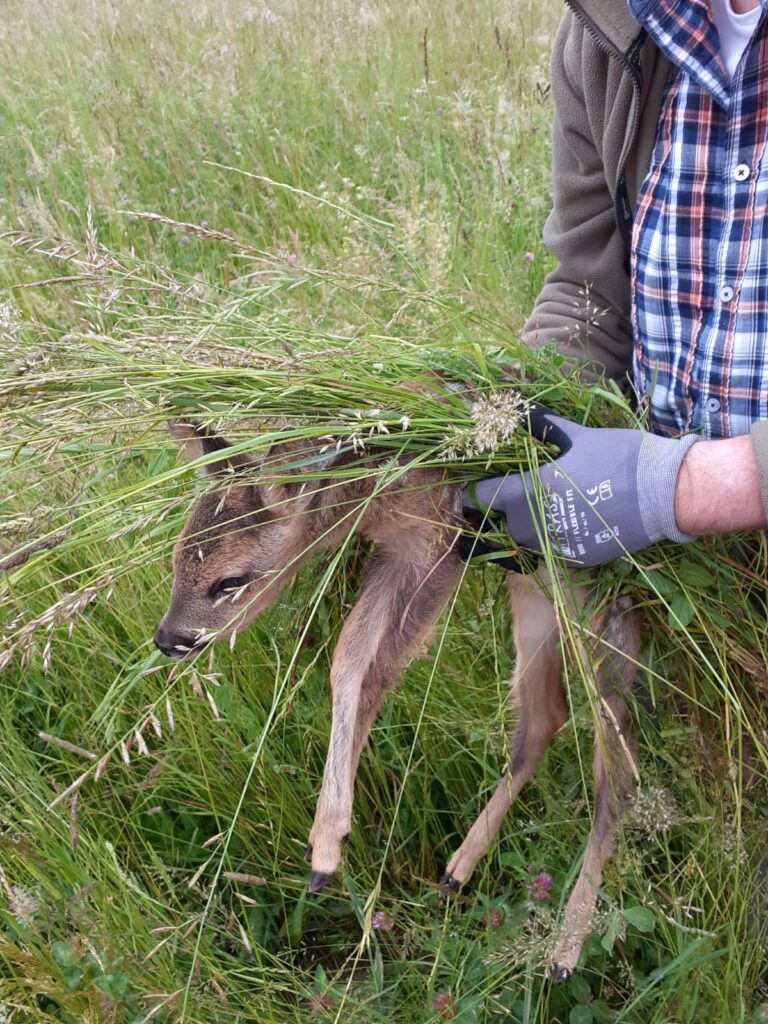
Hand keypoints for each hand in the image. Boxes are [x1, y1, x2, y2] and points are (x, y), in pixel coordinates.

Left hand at [463, 406, 700, 567]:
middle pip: (501, 523)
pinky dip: (552, 539)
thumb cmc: (620, 457)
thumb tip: (524, 412)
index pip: (482, 497)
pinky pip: (550, 551)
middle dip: (503, 511)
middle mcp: (535, 523)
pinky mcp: (576, 558)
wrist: (664, 492)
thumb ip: (546, 428)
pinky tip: (567, 522)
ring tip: (540, 508)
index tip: (477, 486)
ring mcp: (556, 545)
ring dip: (525, 527)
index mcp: (529, 490)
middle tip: (515, 495)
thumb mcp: (579, 436)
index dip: (477, 491)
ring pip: (524, 542)